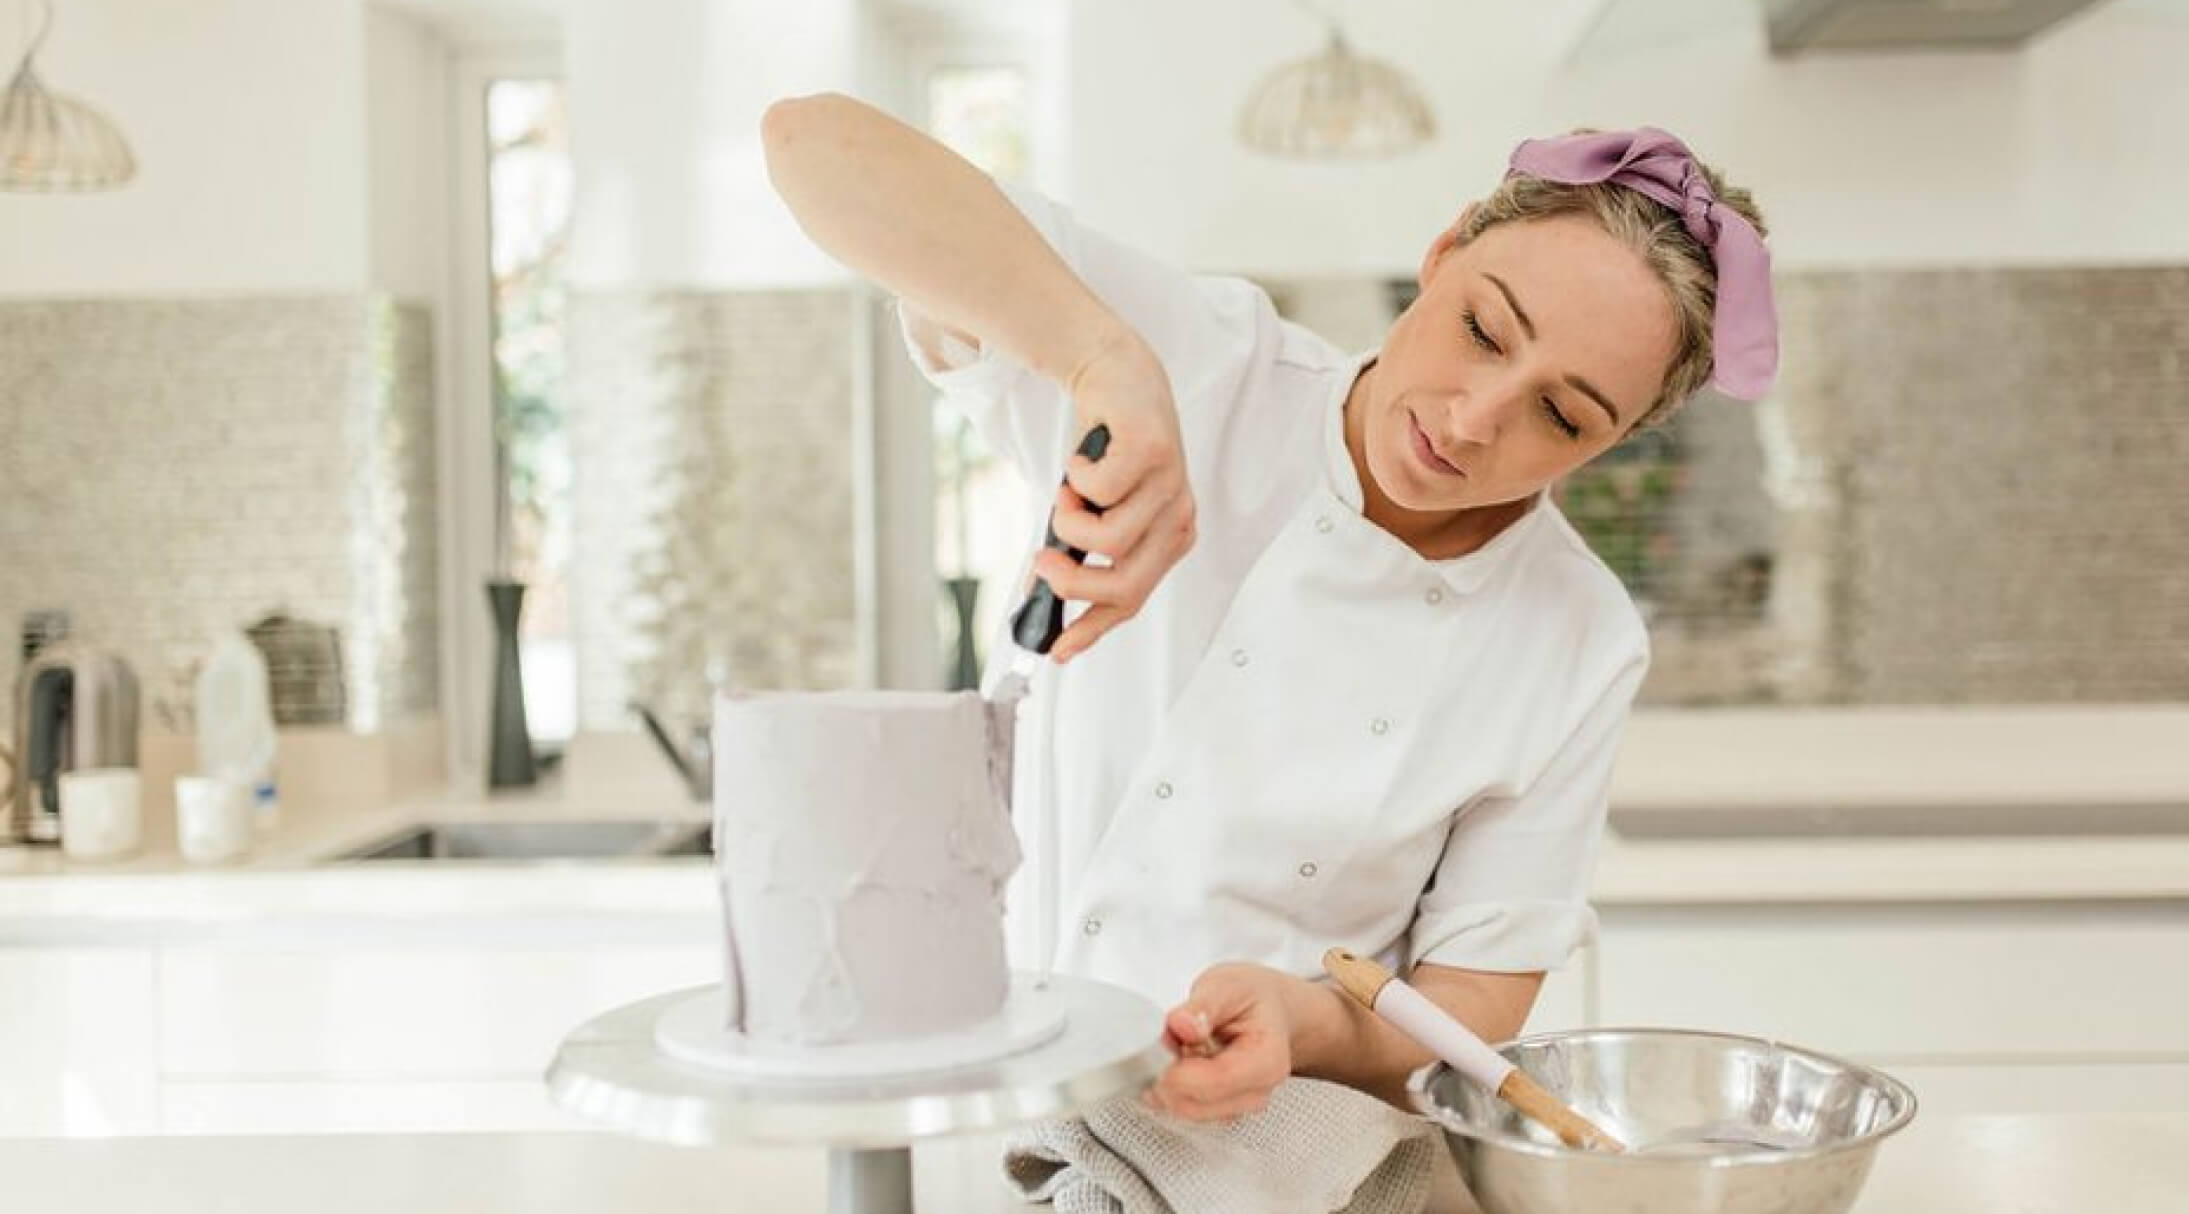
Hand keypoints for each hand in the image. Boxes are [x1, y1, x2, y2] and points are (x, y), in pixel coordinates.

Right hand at [1033, 330, 1195, 662]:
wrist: (1116, 378)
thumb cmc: (1103, 449)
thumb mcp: (1089, 509)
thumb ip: (1075, 553)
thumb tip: (1036, 599)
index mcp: (1167, 540)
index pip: (1132, 600)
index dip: (1093, 628)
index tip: (1057, 651)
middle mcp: (1178, 518)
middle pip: (1124, 583)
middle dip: (1071, 580)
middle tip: (1040, 561)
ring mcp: (1172, 485)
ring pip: (1107, 538)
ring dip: (1069, 519)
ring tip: (1068, 493)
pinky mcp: (1154, 451)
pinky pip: (1098, 488)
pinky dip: (1075, 476)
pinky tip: (1083, 457)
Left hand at [1143, 962, 1295, 1122]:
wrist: (1269, 1011)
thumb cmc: (1251, 1000)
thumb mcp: (1228, 985)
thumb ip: (1204, 1005)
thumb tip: (1182, 1025)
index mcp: (1266, 1060)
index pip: (1216, 1081)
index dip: (1178, 1071)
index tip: (1158, 1048)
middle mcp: (1256, 1092)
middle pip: (1196, 1104)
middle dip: (1169, 1075)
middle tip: (1166, 1040)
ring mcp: (1238, 1106)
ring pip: (1185, 1111)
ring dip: (1169, 1082)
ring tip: (1180, 1047)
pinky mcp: (1220, 1112)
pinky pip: (1183, 1109)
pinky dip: (1171, 1088)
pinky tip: (1180, 1062)